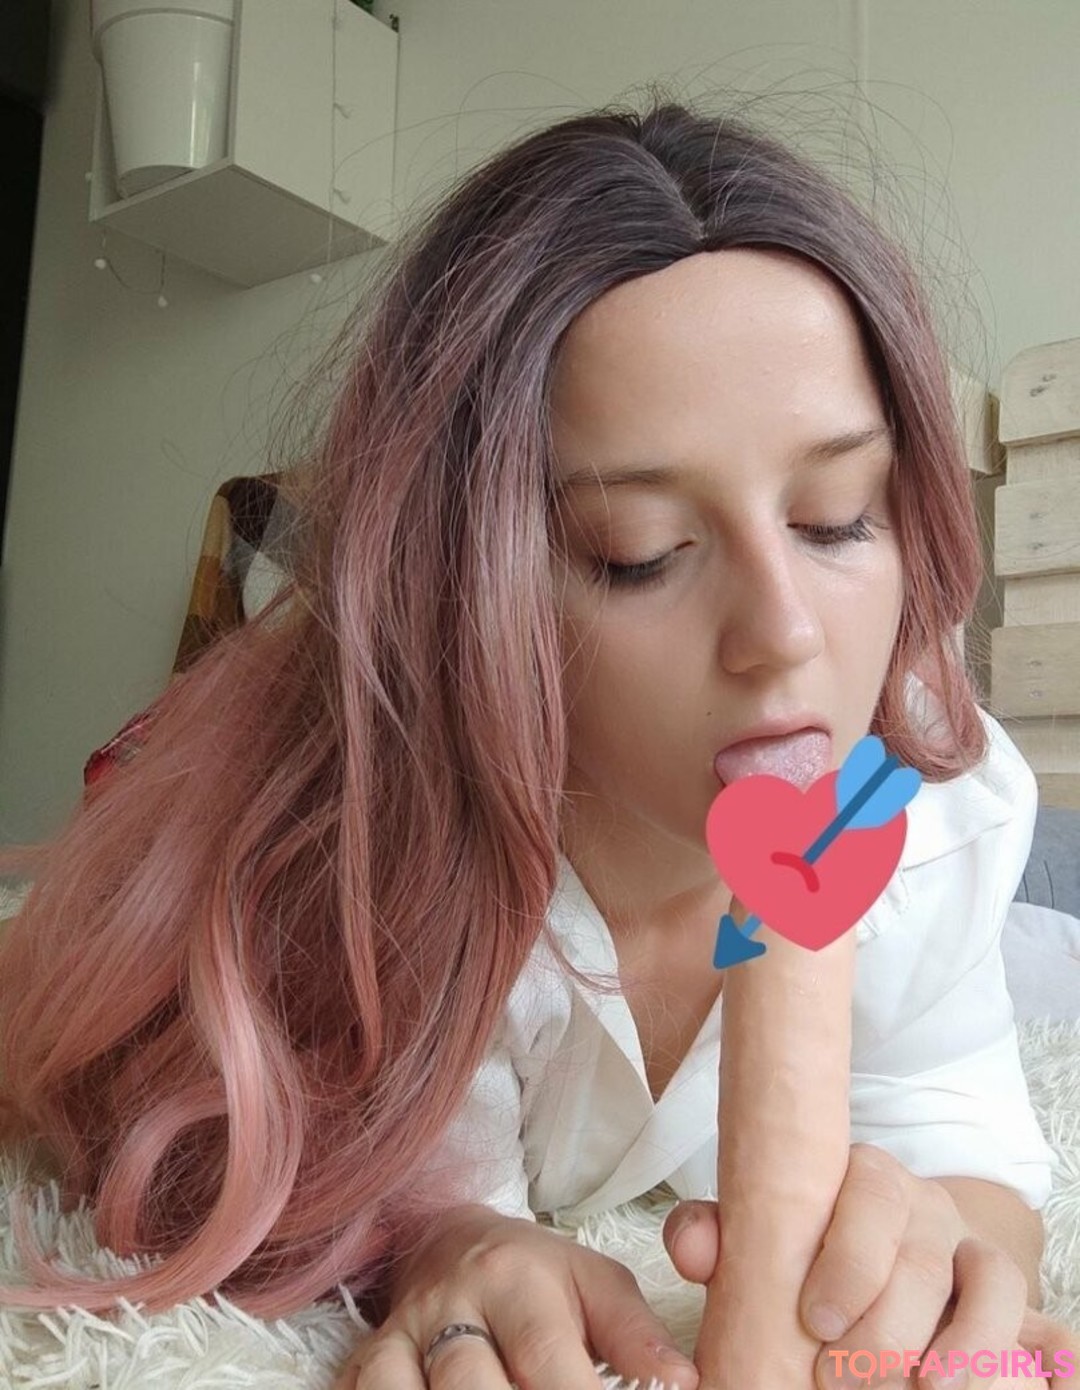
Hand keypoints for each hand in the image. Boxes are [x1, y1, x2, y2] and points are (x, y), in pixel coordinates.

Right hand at [333, 1202, 700, 1388]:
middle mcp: (452, 1302)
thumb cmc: (538, 1277)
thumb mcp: (596, 1285)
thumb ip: (636, 1334)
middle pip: (469, 1382)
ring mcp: (401, 1334)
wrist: (451, 1241)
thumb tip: (684, 1384)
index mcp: (517, 1277)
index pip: (544, 1353)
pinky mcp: (366, 1361)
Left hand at [662, 1144, 1076, 1388]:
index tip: (815, 1320)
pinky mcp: (1023, 1313)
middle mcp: (932, 1213)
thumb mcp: (762, 1233)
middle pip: (924, 1258)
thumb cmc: (811, 1250)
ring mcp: (980, 1259)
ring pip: (994, 1285)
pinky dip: (1054, 1362)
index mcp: (870, 1181)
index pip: (871, 1196)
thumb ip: (719, 1235)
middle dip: (886, 1326)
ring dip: (964, 1347)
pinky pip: (1055, 1333)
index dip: (849, 1259)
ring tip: (924, 1389)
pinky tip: (1032, 1387)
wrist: (891, 1257)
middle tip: (842, 1377)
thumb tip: (694, 1251)